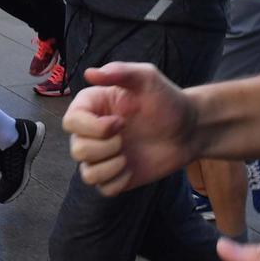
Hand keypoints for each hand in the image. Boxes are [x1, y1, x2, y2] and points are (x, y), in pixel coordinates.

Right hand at [65, 62, 197, 195]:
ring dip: (110, 167)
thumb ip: (119, 71)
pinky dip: (118, 181)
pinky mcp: (114, 176)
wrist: (189, 129)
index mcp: (92, 107)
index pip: (70, 122)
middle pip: (77, 150)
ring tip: (128, 156)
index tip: (120, 122)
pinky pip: (104, 188)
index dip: (92, 127)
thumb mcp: (146, 78)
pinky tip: (132, 168)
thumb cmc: (167, 100)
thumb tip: (90, 73)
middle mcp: (92, 132)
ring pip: (88, 173)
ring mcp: (103, 156)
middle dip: (105, 148)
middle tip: (126, 138)